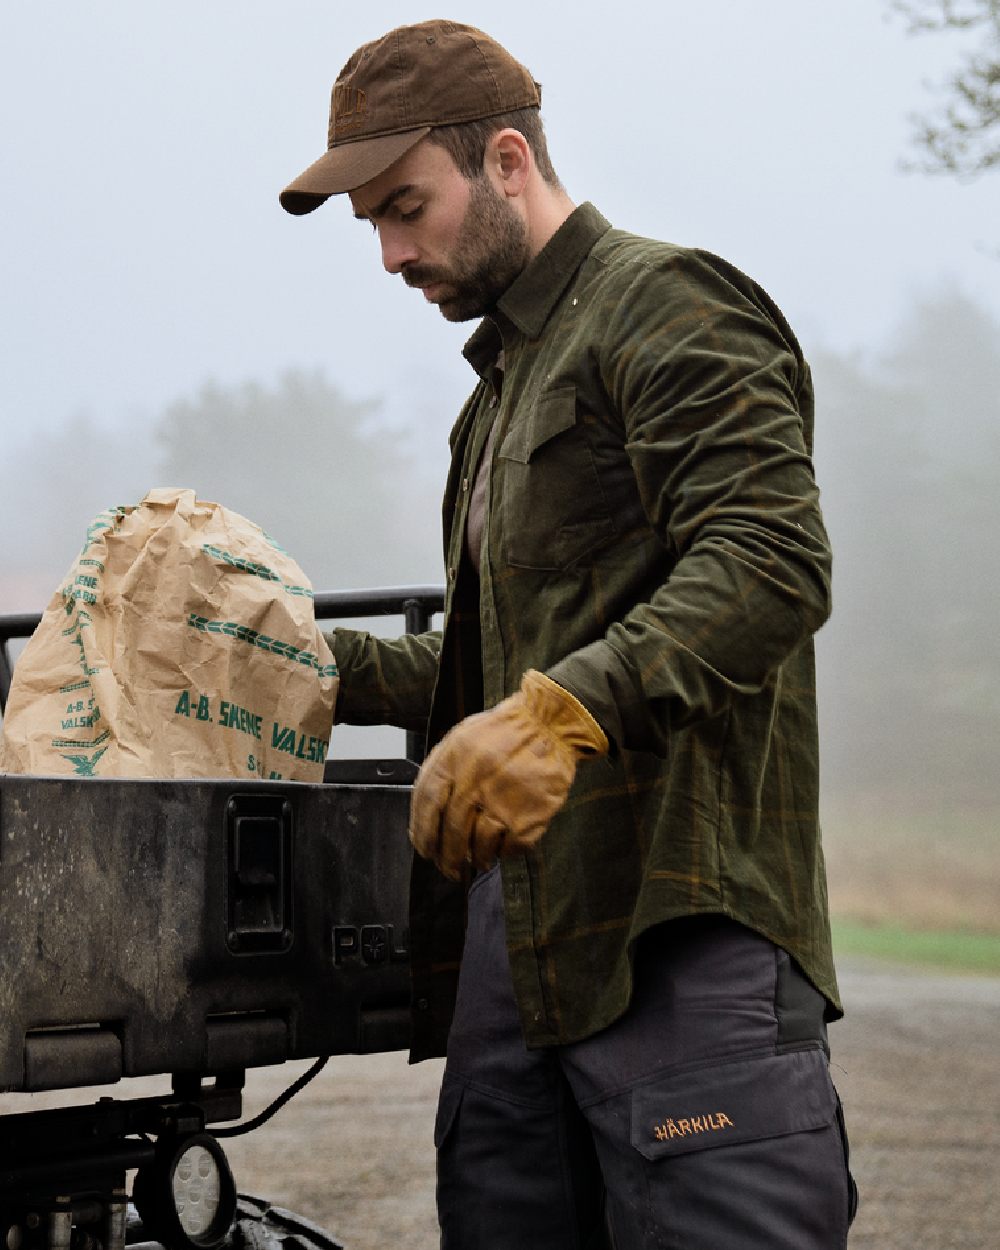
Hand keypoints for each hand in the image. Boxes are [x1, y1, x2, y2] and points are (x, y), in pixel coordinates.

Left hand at [409, 669, 607, 879]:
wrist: (550, 723)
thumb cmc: (505, 733)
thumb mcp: (462, 739)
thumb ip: (443, 771)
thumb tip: (427, 813)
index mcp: (454, 760)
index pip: (426, 805)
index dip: (421, 833)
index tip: (424, 849)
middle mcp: (474, 781)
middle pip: (451, 831)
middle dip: (447, 858)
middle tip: (448, 868)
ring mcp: (502, 800)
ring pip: (479, 845)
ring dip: (476, 859)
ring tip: (478, 861)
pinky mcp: (529, 816)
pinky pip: (510, 847)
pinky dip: (504, 852)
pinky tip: (503, 848)